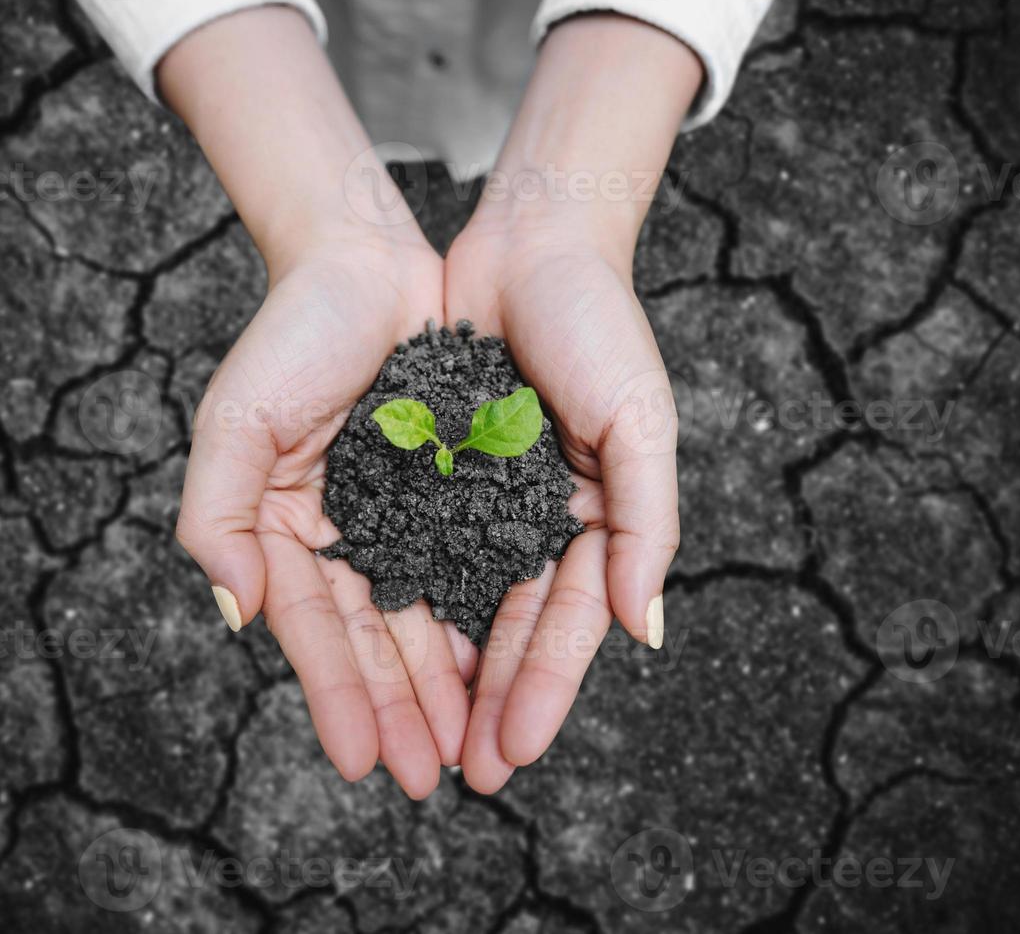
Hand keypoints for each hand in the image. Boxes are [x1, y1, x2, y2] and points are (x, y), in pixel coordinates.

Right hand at [176, 236, 471, 798]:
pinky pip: (476, 564)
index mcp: (287, 528)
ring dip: (446, 683)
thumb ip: (218, 517)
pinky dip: (487, 615)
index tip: (360, 762)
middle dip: (400, 709)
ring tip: (474, 748)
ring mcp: (406, 513)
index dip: (336, 695)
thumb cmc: (291, 333)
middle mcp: (348, 532)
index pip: (313, 629)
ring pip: (430, 614)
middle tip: (428, 779)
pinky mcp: (459, 487)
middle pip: (376, 638)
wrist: (366, 258)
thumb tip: (236, 612)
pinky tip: (502, 666)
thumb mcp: (235, 421)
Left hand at [444, 211, 680, 792]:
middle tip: (452, 777)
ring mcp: (478, 499)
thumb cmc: (599, 326)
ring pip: (452, 602)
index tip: (509, 753)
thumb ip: (646, 527)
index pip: (564, 625)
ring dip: (432, 672)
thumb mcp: (640, 423)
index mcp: (591, 521)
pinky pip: (407, 543)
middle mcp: (532, 521)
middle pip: (504, 631)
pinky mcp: (428, 469)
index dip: (540, 690)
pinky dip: (394, 596)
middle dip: (481, 704)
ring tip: (407, 740)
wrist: (530, 242)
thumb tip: (644, 632)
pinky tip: (373, 650)